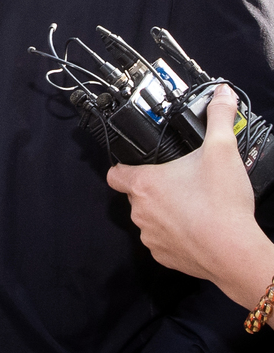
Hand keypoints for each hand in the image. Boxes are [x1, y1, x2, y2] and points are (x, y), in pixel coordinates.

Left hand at [106, 85, 273, 308]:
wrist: (236, 253)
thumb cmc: (221, 205)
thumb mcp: (222, 150)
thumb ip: (219, 117)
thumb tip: (223, 95)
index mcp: (144, 184)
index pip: (115, 173)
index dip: (123, 165)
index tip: (137, 161)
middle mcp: (140, 212)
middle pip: (137, 193)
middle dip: (156, 186)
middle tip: (182, 179)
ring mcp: (151, 237)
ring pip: (151, 218)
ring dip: (166, 211)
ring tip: (194, 202)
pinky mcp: (165, 257)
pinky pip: (163, 241)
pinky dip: (176, 234)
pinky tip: (198, 225)